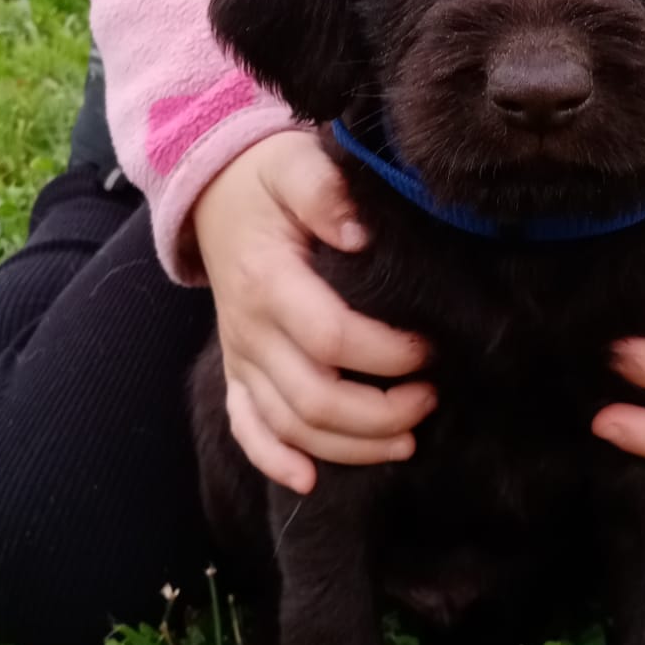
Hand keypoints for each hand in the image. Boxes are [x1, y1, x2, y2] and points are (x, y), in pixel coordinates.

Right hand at [191, 131, 434, 493]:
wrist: (212, 191)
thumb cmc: (267, 178)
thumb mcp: (295, 162)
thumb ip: (324, 191)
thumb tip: (358, 232)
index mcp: (268, 282)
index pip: (332, 338)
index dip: (387, 353)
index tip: (431, 348)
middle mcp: (249, 330)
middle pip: (314, 399)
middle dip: (381, 412)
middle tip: (431, 398)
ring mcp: (240, 357)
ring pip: (289, 427)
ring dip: (350, 446)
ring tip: (407, 439)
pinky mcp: (236, 371)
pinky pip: (245, 428)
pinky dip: (274, 461)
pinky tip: (311, 481)